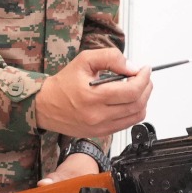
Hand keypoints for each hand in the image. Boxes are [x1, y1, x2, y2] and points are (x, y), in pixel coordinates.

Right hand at [34, 48, 151, 138]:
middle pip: (137, 104)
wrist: (45, 106)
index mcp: (94, 97)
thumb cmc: (62, 84)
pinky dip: (133, 111)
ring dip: (143, 100)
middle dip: (146, 88)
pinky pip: (126, 124)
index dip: (144, 79)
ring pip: (135, 117)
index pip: (131, 91)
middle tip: (144, 77)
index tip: (145, 69)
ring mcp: (100, 127)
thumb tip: (131, 66)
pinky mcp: (101, 133)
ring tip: (139, 88)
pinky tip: (129, 100)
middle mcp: (98, 116)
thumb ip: (110, 58)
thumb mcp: (84, 60)